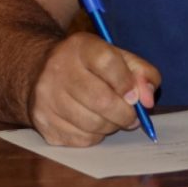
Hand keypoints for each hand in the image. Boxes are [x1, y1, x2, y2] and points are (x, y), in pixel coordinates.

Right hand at [29, 32, 159, 146]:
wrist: (39, 71)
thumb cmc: (87, 66)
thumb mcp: (116, 57)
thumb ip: (142, 73)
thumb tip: (148, 100)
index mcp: (80, 47)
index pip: (107, 63)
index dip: (127, 83)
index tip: (135, 97)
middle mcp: (58, 69)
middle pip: (101, 100)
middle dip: (125, 114)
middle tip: (130, 116)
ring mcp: (46, 97)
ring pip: (92, 124)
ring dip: (110, 126)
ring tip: (110, 118)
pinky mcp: (43, 121)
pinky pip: (81, 139)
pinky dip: (94, 136)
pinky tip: (89, 123)